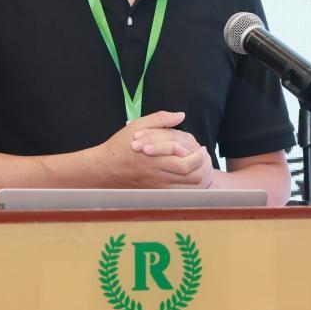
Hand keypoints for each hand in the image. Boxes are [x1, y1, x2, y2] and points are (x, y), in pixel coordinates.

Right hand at [90, 111, 213, 187]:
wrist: (105, 169)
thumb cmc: (121, 145)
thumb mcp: (138, 125)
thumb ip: (160, 119)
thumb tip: (181, 115)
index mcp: (155, 157)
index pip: (185, 162)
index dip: (198, 156)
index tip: (201, 148)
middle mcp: (158, 174)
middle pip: (190, 176)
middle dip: (203, 166)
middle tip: (205, 157)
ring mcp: (158, 185)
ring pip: (189, 188)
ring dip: (201, 178)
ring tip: (202, 166)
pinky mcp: (157, 192)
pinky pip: (181, 194)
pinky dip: (192, 188)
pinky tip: (194, 177)